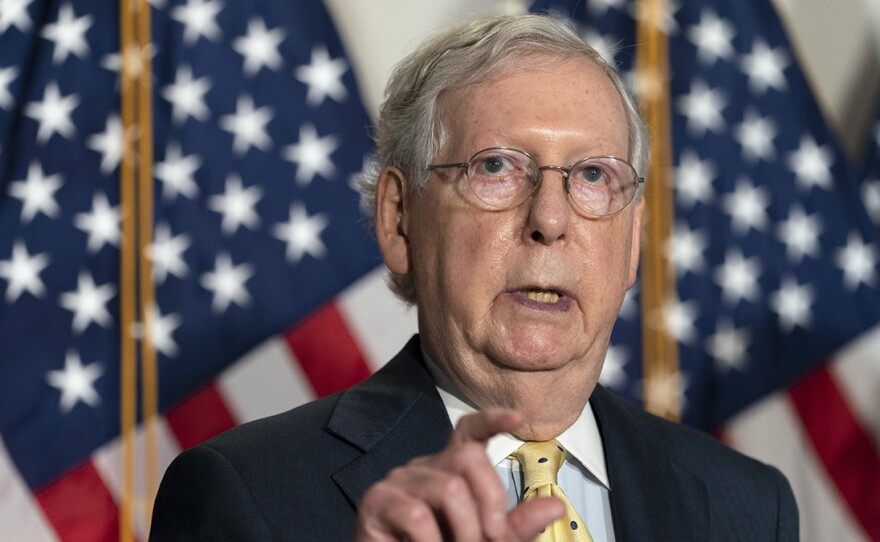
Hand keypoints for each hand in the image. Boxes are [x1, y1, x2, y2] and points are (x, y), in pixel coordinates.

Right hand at [354, 408, 564, 540]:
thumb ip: (516, 525)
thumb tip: (557, 505)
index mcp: (450, 471)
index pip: (469, 432)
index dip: (491, 420)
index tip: (517, 417)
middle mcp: (424, 467)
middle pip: (468, 458)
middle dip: (490, 502)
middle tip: (492, 541)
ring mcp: (398, 481)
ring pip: (449, 488)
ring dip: (465, 531)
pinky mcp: (376, 501)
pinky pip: (416, 515)